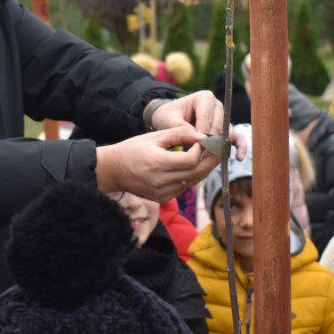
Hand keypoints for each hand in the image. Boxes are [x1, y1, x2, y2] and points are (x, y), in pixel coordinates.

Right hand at [95, 126, 222, 201]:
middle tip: (220, 149)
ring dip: (204, 169)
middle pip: (196, 173)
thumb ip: (179, 134)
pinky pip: (184, 187)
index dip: (202, 150)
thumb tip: (202, 136)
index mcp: (158, 163)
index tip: (205, 140)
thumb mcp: (155, 136)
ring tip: (210, 156)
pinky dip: (191, 177)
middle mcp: (160, 181)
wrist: (114, 170)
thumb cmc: (133, 149)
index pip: (190, 160)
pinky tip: (193, 167)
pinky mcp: (162, 199)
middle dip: (211, 160)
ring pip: (193, 181)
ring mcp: (162, 193)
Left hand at [146, 91, 247, 159]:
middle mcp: (217, 106)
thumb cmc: (169, 116)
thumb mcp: (169, 120)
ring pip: (227, 132)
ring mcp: (223, 118)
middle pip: (219, 125)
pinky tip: (239, 157)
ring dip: (221, 146)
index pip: (206, 116)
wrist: (169, 118)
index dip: (202, 132)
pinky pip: (236, 137)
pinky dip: (239, 146)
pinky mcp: (225, 130)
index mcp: (204, 98)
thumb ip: (182, 128)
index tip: (196, 146)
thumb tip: (198, 139)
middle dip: (211, 141)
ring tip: (212, 158)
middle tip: (201, 154)